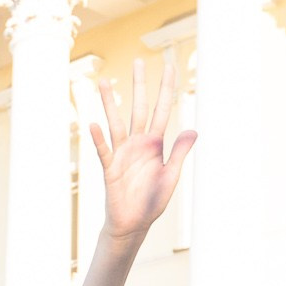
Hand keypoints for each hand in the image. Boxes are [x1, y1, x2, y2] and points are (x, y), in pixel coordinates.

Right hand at [87, 54, 196, 249]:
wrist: (133, 224)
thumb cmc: (152, 201)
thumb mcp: (170, 176)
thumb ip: (179, 153)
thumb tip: (193, 130)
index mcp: (155, 143)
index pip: (162, 110)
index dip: (167, 90)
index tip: (169, 67)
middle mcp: (138, 143)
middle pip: (138, 108)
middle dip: (140, 85)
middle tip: (138, 61)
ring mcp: (122, 153)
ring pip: (116, 122)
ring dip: (110, 103)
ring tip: (104, 82)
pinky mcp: (110, 168)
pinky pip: (104, 150)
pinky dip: (98, 138)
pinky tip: (93, 124)